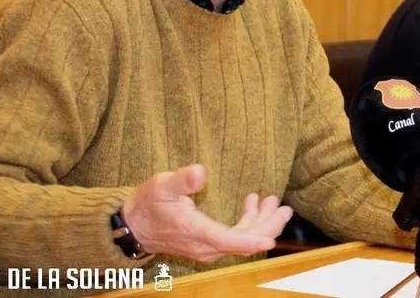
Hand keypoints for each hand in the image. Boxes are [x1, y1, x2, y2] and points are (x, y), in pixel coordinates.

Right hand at [121, 164, 293, 261]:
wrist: (135, 226)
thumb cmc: (149, 204)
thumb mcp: (162, 186)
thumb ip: (182, 180)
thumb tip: (199, 171)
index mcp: (196, 232)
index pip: (228, 240)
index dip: (251, 239)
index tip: (271, 238)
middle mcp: (205, 246)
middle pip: (243, 242)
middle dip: (267, 226)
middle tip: (285, 208)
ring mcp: (208, 247)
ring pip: (242, 241)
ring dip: (261, 223)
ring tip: (274, 203)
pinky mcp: (209, 244)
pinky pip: (235, 238)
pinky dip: (249, 223)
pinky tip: (252, 203)